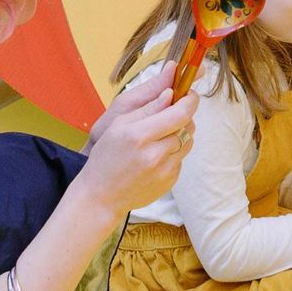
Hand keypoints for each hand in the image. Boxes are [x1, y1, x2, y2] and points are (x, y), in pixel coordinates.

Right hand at [77, 76, 196, 218]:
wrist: (101, 197)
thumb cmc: (106, 158)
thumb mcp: (118, 125)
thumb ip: (148, 108)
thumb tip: (171, 93)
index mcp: (140, 136)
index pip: (180, 114)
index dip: (190, 101)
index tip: (190, 94)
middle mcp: (155, 154)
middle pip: (187, 126)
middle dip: (183, 116)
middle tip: (170, 116)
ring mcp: (164, 171)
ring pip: (188, 142)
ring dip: (179, 135)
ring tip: (159, 138)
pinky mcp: (170, 182)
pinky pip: (181, 159)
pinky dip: (173, 153)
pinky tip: (155, 157)